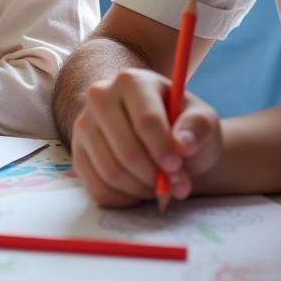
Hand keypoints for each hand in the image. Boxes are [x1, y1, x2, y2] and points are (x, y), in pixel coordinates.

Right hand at [71, 69, 220, 206]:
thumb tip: (183, 144)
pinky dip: (124, 200)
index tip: (178, 167)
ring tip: (159, 186)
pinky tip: (139, 190)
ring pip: (111, 172)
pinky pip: (98, 189)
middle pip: (126, 151)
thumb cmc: (182, 126)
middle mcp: (100, 97)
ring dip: (141, 190)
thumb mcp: (202, 120)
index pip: (146, 121)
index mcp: (132, 81)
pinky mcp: (78, 153)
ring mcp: (84, 125)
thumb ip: (198, 127)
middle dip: (155, 176)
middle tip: (173, 184)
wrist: (160, 137)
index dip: (164, 150)